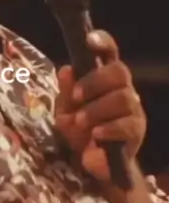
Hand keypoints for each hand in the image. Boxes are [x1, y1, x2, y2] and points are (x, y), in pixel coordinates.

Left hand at [54, 30, 145, 182]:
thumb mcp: (65, 111)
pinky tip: (96, 135)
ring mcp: (133, 108)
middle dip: (95, 82)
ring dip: (98, 109)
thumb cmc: (80, 129)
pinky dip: (109, 128)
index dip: (103, 42)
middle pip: (120, 71)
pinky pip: (127, 123)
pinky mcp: (138, 129)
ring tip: (81, 122)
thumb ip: (66, 92)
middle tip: (76, 96)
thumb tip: (66, 70)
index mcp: (104, 78)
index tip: (89, 39)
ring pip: (123, 98)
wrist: (94, 162)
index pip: (109, 53)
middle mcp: (122, 88)